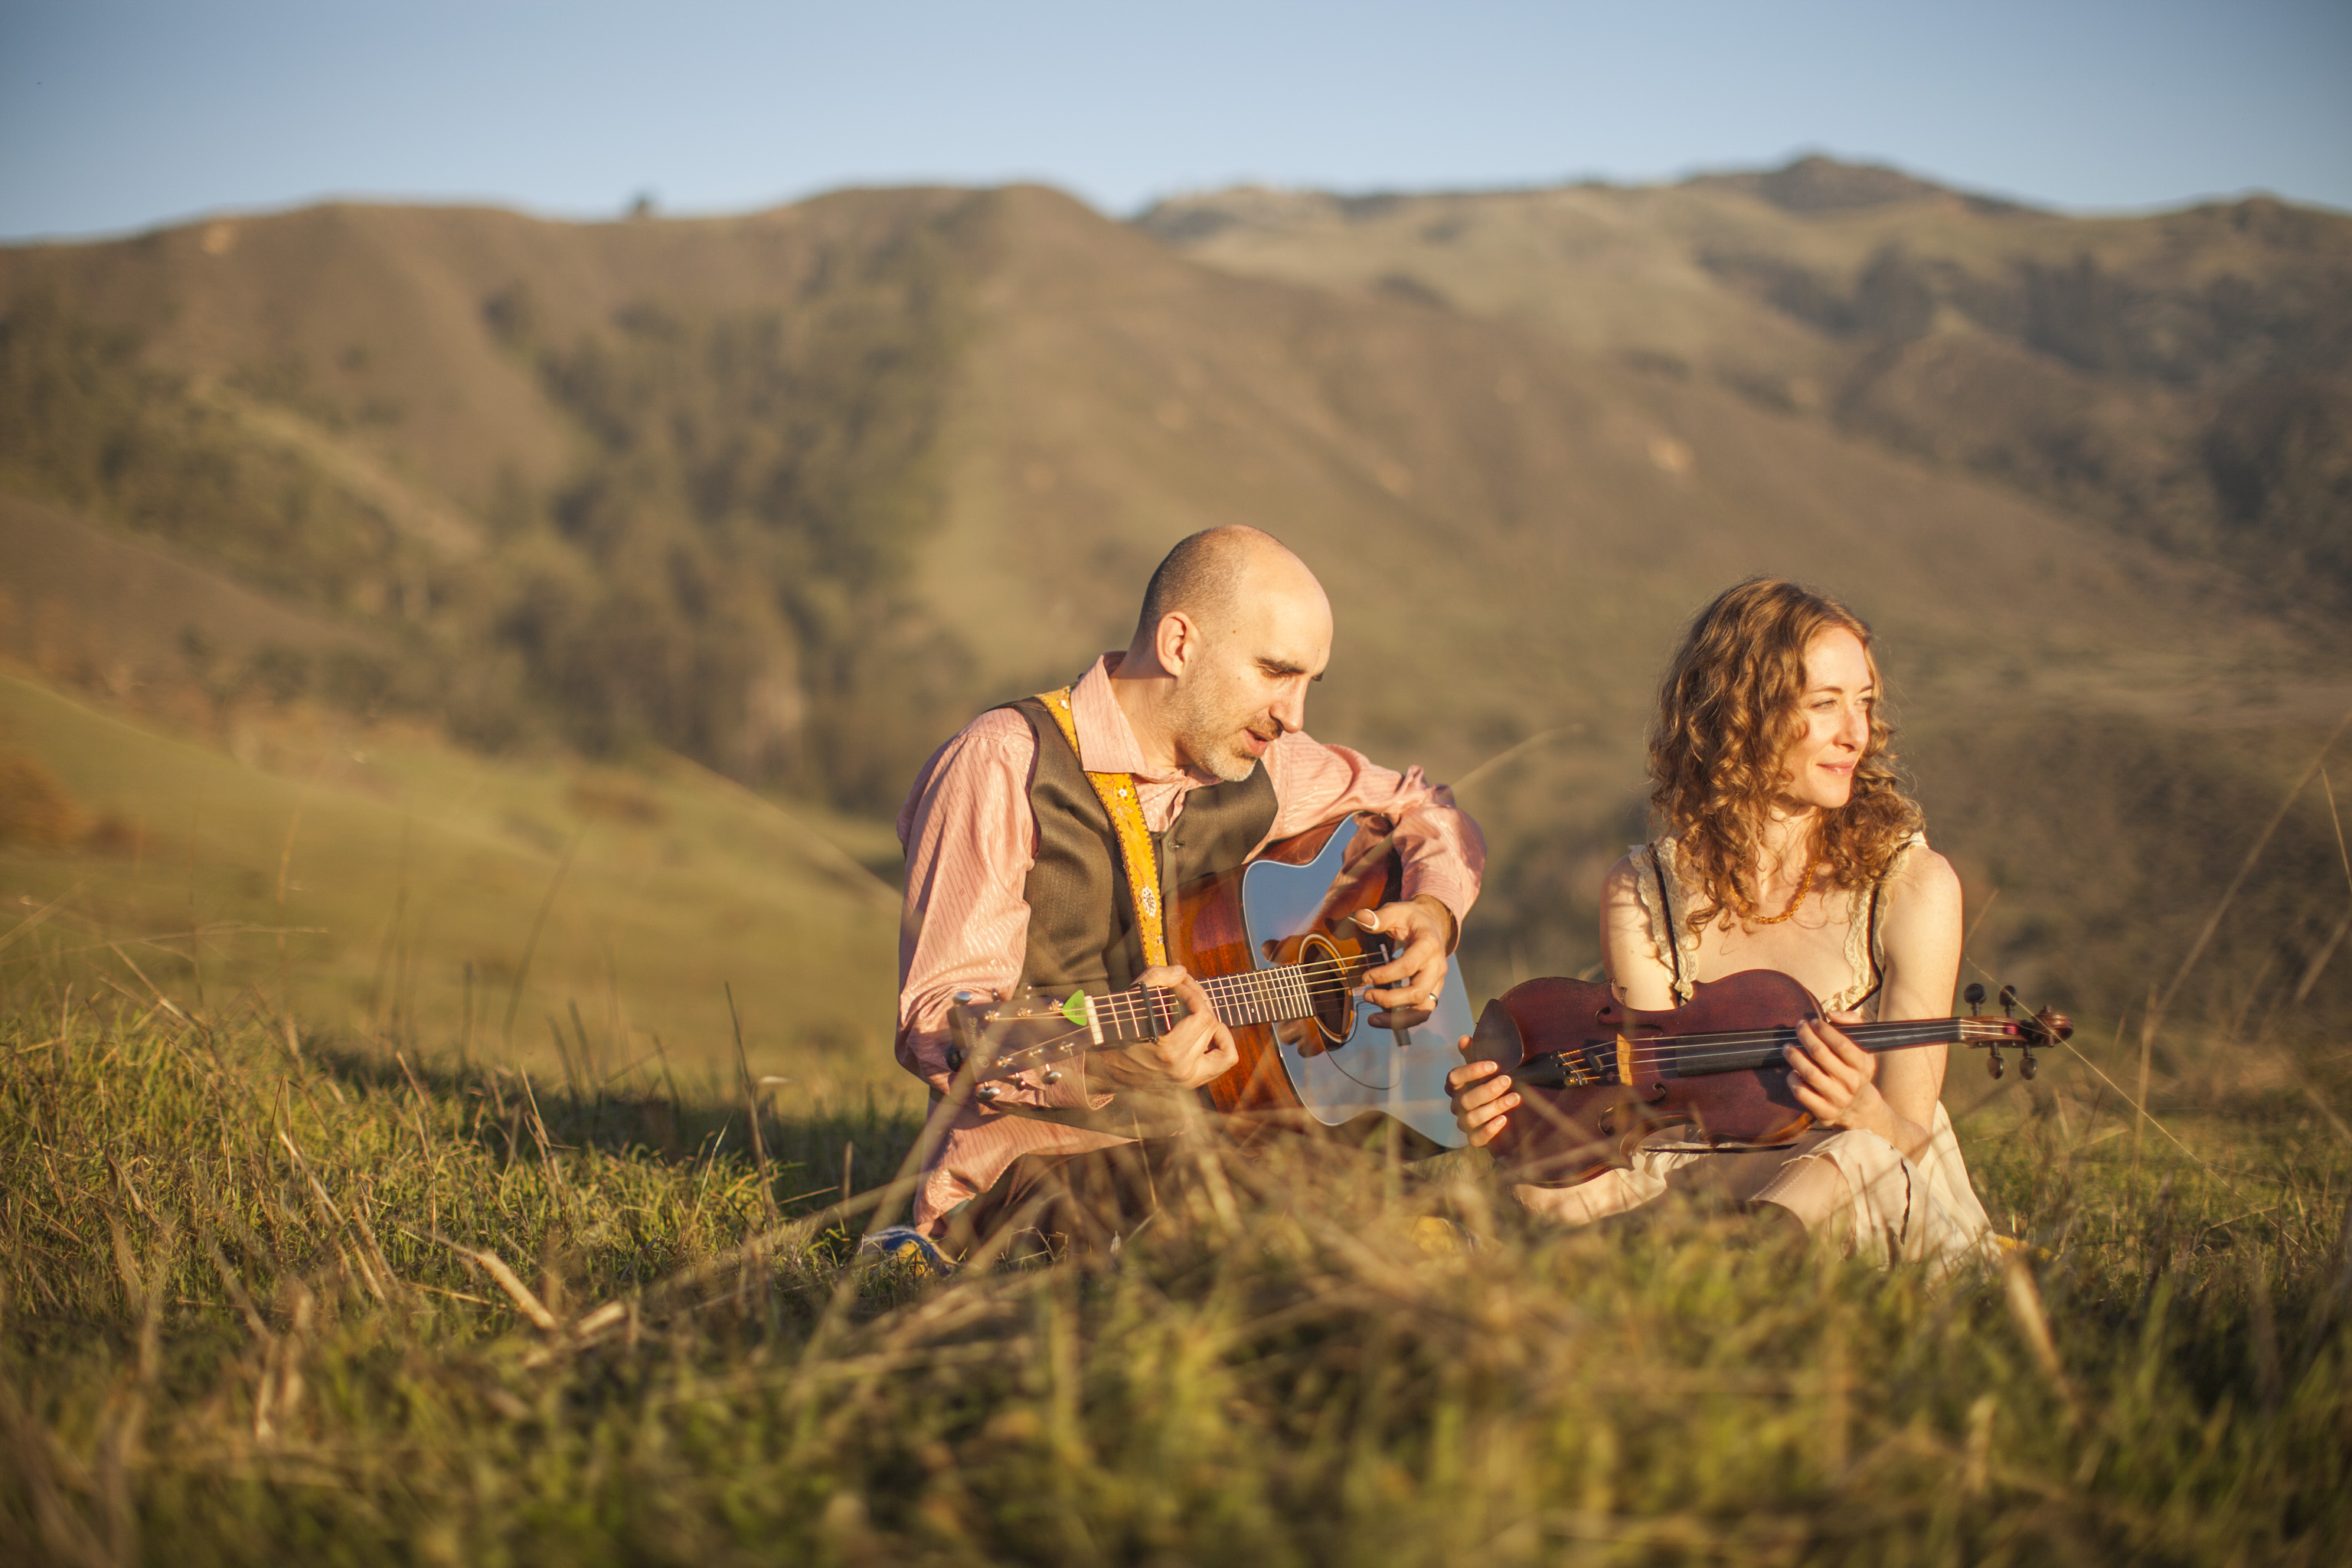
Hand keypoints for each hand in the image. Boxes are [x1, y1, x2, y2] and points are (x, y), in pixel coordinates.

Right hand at [1094, 966, 1239, 1091]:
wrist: (1103, 1068)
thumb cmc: (1116, 1032)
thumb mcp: (1131, 1000)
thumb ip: (1156, 977)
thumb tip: (1181, 972)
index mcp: (1169, 1052)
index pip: (1203, 1016)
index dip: (1193, 994)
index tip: (1178, 987)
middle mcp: (1183, 1071)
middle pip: (1213, 1026)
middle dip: (1201, 1002)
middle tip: (1186, 991)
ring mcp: (1188, 1081)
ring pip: (1226, 1050)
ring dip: (1215, 1026)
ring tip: (1200, 1014)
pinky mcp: (1189, 1083)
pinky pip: (1221, 1063)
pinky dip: (1220, 1046)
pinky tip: (1207, 1033)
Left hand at [1353, 896, 1454, 1024]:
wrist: (1432, 925)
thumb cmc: (1411, 919)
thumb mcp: (1396, 911)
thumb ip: (1379, 917)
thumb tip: (1361, 918)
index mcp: (1429, 945)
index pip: (1409, 966)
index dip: (1386, 975)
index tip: (1365, 977)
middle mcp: (1437, 967)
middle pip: (1418, 992)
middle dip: (1391, 999)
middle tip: (1367, 995)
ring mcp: (1437, 982)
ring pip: (1423, 1009)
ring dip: (1398, 1018)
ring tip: (1373, 1019)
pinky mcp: (1432, 992)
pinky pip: (1421, 1012)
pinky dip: (1403, 1020)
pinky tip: (1382, 1018)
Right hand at [1446, 1042, 1518, 1147]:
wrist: (1497, 1113)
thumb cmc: (1487, 1085)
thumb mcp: (1482, 1070)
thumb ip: (1473, 1054)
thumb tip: (1465, 1038)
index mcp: (1455, 1087)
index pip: (1455, 1077)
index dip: (1472, 1071)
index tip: (1494, 1065)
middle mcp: (1457, 1105)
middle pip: (1465, 1099)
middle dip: (1488, 1089)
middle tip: (1507, 1080)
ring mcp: (1464, 1123)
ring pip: (1472, 1118)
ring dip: (1494, 1107)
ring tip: (1515, 1098)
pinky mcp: (1474, 1138)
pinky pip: (1476, 1139)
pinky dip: (1490, 1130)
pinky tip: (1504, 1120)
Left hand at [1782, 1012, 1886, 1132]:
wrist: (1859, 1107)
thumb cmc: (1855, 1068)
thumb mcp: (1863, 1047)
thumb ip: (1853, 1023)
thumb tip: (1831, 1013)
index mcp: (1863, 1066)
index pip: (1842, 1044)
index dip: (1824, 1030)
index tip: (1813, 1021)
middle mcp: (1852, 1083)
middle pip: (1820, 1055)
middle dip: (1805, 1037)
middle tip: (1798, 1028)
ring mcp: (1839, 1099)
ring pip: (1809, 1074)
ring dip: (1794, 1057)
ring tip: (1788, 1047)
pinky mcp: (1825, 1112)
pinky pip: (1802, 1094)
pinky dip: (1793, 1080)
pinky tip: (1792, 1072)